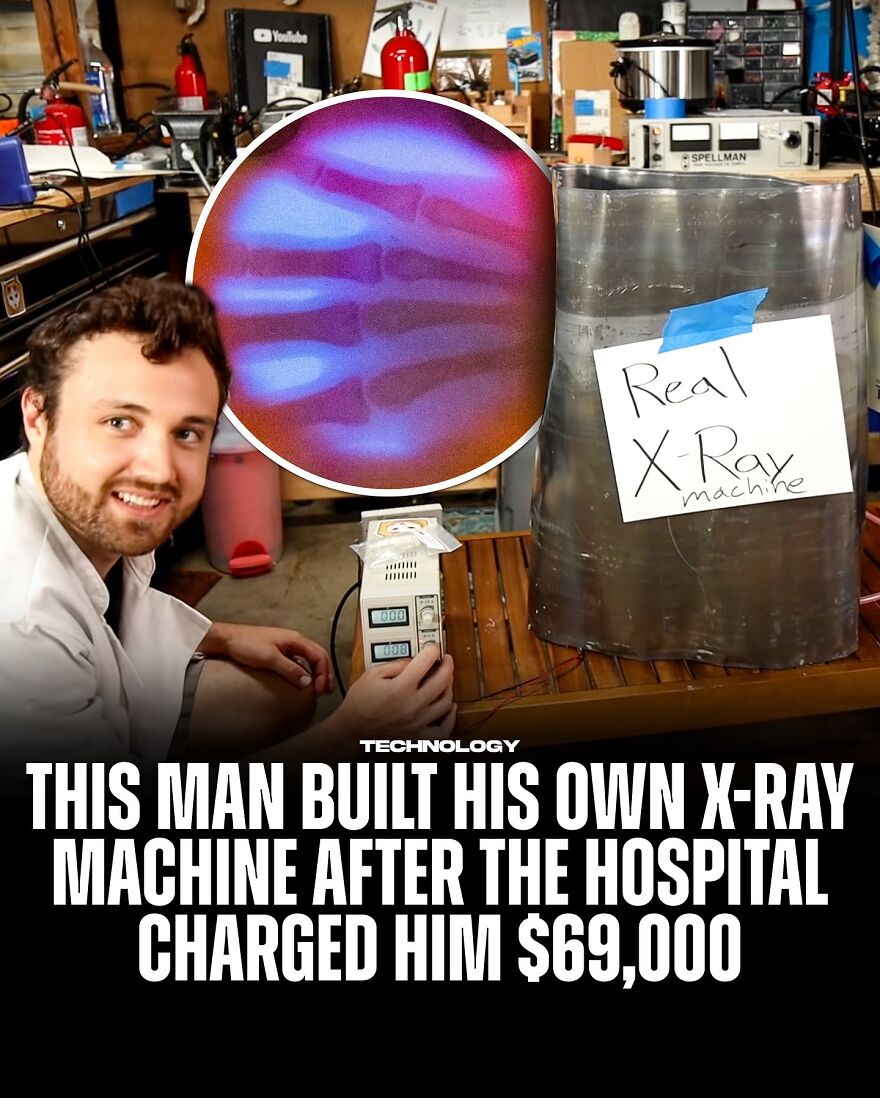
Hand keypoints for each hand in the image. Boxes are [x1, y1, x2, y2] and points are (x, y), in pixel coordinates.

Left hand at [199, 622, 334, 693]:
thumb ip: (290, 670)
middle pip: (318, 657)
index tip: (319, 689)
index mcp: (296, 640)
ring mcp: (287, 647)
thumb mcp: (270, 658)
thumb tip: (307, 682)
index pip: (319, 656)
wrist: (227, 640)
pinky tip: (301, 682)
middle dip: (324, 674)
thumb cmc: (246, 644)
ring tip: (317, 688)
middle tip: (325, 691)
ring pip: (309, 660)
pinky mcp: (279, 652)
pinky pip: (299, 662)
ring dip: (316, 673)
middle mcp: (295, 641)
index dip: (323, 674)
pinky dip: (305, 672)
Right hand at [337, 644, 455, 737]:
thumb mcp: (372, 675)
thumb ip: (395, 665)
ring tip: (446, 680)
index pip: (425, 662)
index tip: (433, 648)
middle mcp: (411, 706)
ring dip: (449, 687)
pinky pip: (443, 730)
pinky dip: (450, 718)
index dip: (432, 651)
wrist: (351, 730)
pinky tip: (449, 707)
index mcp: (399, 689)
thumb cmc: (359, 705)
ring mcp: (417, 723)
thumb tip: (414, 661)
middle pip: (442, 681)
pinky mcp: (417, 737)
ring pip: (446, 703)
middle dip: (447, 666)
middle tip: (446, 660)